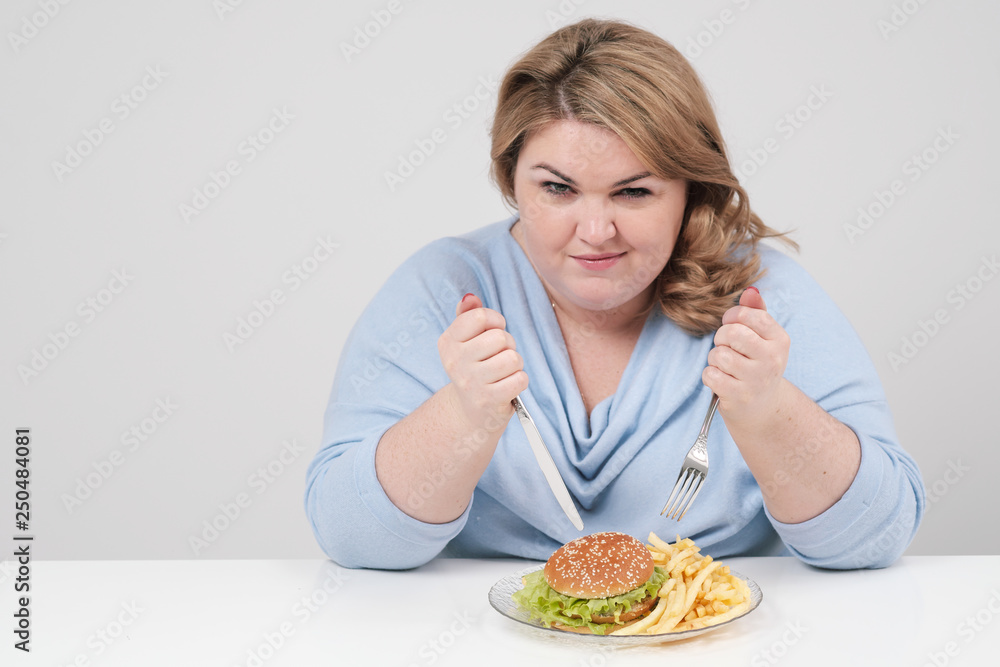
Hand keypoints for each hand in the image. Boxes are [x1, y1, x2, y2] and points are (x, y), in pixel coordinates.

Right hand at [437, 293, 527, 426]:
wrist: (470, 411)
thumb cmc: (474, 368)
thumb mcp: (465, 340)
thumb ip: (468, 316)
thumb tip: (470, 297)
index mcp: (448, 341)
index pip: (480, 316)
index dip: (496, 321)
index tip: (495, 331)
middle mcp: (454, 361)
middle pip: (500, 337)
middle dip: (508, 345)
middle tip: (499, 356)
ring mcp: (470, 382)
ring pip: (512, 358)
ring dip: (515, 364)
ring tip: (504, 371)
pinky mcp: (488, 400)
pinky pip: (519, 379)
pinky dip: (520, 380)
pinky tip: (508, 385)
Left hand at [702, 287, 789, 423]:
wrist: (762, 409)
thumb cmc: (757, 366)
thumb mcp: (763, 339)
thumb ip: (756, 312)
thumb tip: (750, 291)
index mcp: (780, 340)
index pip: (748, 314)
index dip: (732, 317)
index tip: (731, 325)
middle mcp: (772, 359)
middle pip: (732, 333)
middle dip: (721, 338)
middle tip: (726, 347)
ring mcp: (757, 380)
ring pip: (719, 355)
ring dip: (715, 359)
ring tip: (726, 367)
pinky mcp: (739, 396)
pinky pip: (711, 375)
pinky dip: (710, 376)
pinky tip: (721, 381)